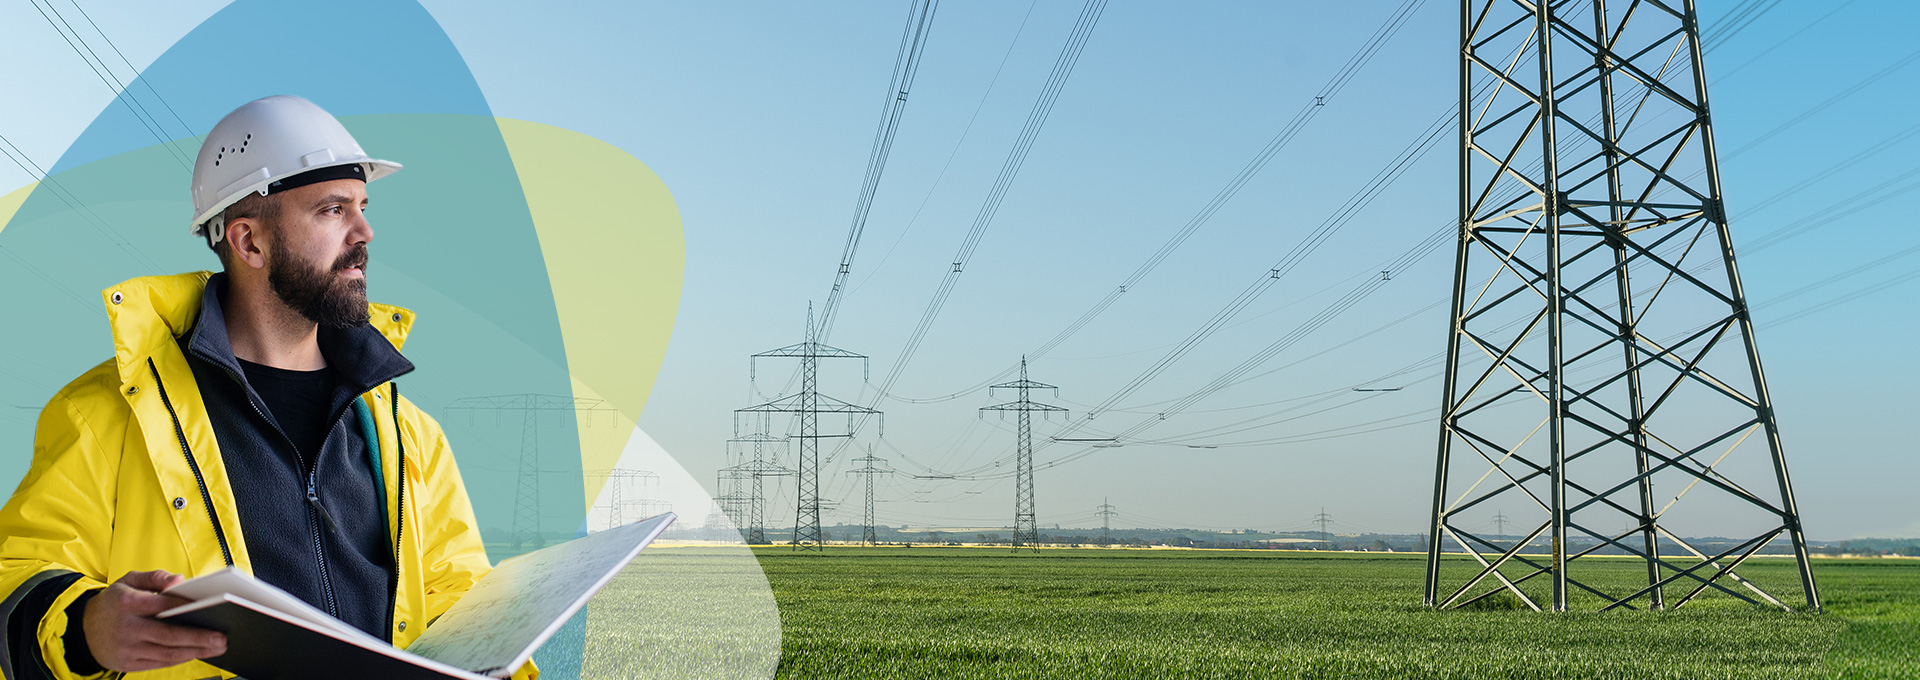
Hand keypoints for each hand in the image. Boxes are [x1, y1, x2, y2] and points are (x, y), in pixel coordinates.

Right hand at [81, 570, 226, 671]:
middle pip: (168, 635)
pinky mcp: (127, 664)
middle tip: (221, 637)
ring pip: (167, 653)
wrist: (83, 630)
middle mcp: (126, 628)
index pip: (162, 605)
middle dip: (198, 638)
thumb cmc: (114, 602)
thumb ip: (155, 577)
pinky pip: (159, 662)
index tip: (211, 608)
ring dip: (195, 652)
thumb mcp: (128, 581)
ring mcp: (127, 649)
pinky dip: (180, 659)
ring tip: (217, 647)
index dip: (187, 607)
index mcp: (126, 603)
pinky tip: (197, 653)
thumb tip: (179, 580)